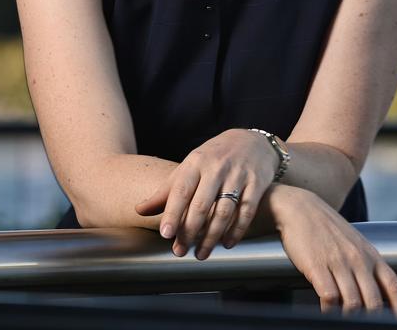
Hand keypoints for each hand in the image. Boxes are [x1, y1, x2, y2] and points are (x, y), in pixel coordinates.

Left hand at [135, 129, 276, 258]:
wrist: (251, 141)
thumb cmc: (213, 158)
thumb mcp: (189, 168)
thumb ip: (166, 191)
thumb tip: (138, 210)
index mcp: (196, 162)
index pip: (182, 190)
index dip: (173, 213)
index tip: (165, 234)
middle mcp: (217, 167)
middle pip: (202, 204)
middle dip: (190, 231)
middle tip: (180, 252)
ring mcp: (238, 175)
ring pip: (224, 211)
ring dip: (212, 237)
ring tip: (201, 254)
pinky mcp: (257, 183)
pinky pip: (246, 211)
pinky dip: (237, 230)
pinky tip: (227, 243)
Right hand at [269, 185, 396, 316]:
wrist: (301, 209)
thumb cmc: (328, 229)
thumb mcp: (356, 244)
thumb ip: (369, 267)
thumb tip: (382, 294)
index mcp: (371, 255)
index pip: (393, 286)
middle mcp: (358, 259)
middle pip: (374, 301)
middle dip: (372, 318)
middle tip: (367, 325)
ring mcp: (338, 262)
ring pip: (353, 303)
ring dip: (349, 317)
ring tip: (345, 320)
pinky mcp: (317, 266)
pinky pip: (329, 297)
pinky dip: (329, 310)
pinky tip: (327, 311)